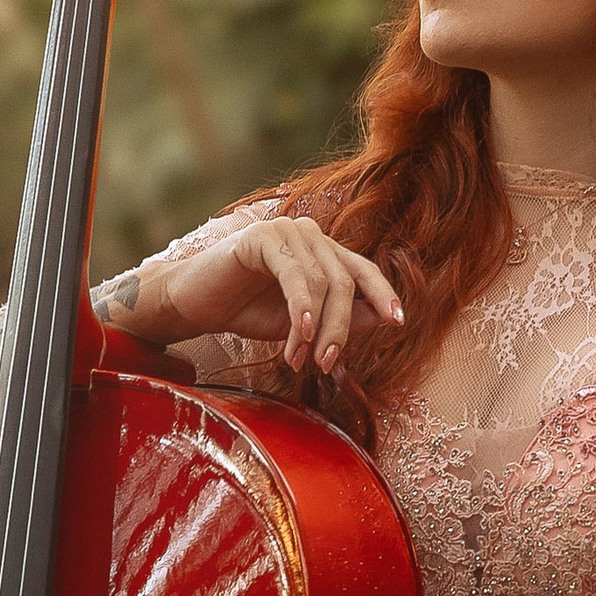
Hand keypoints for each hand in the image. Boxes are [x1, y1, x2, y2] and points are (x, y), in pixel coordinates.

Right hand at [132, 215, 403, 377]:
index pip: (364, 271)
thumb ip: (342, 317)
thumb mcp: (303, 324)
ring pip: (323, 283)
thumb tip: (384, 318)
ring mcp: (288, 230)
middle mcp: (311, 235)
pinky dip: (300, 307)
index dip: (383, 294)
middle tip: (327, 364)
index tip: (399, 322)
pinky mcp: (263, 236)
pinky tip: (299, 334)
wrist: (196, 304)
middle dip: (340, 329)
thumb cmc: (248, 311)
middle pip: (345, 283)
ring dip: (315, 328)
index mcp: (325, 252)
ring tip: (300, 359)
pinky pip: (294, 274)